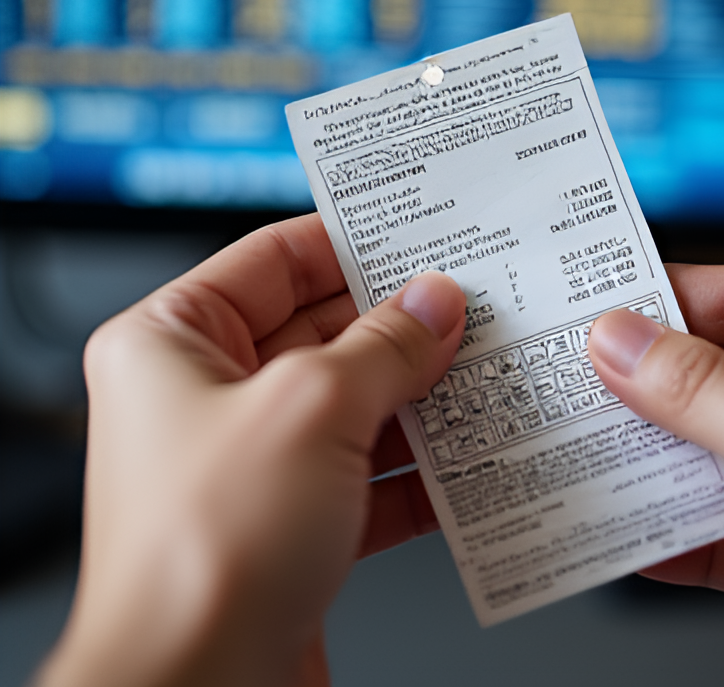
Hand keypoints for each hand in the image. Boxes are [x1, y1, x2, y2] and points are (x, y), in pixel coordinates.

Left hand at [37, 214, 465, 686]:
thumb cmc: (200, 556)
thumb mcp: (312, 409)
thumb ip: (385, 345)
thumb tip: (434, 304)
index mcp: (172, 343)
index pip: (273, 259)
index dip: (349, 243)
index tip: (416, 237)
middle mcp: (205, 399)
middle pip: (322, 331)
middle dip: (399, 325)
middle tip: (468, 308)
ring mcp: (251, 463)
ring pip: (352, 403)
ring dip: (418, 395)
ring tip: (481, 373)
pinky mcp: (290, 523)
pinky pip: (366, 472)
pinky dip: (419, 467)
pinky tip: (469, 458)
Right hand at [588, 263, 723, 686]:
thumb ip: (706, 391)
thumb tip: (623, 341)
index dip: (678, 298)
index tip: (606, 307)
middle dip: (656, 385)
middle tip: (583, 380)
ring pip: (719, 445)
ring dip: (657, 456)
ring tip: (593, 450)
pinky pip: (723, 517)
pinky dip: (675, 524)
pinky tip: (634, 529)